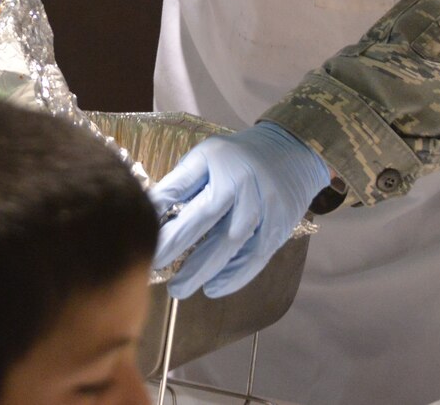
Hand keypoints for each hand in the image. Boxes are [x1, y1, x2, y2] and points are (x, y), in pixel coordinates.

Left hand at [150, 121, 330, 298]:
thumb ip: (179, 184)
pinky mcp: (280, 228)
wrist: (290, 150)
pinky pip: (258, 257)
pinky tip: (215, 287)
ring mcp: (268, 214)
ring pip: (239, 249)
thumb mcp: (204, 157)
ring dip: (209, 272)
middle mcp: (250, 196)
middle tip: (166, 282)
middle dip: (191, 263)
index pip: (197, 213)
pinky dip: (236, 276)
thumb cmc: (236, 156)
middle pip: (220, 236)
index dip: (174, 236)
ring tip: (181, 289)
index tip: (152, 253)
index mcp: (227, 175)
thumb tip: (150, 208)